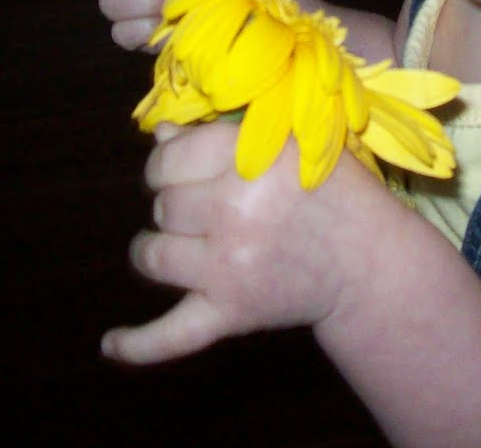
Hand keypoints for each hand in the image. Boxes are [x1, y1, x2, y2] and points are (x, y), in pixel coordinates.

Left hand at [102, 121, 385, 364]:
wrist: (370, 262)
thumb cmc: (330, 192)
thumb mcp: (289, 146)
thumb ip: (223, 136)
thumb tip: (157, 135)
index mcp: (250, 159)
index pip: (170, 157)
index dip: (170, 163)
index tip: (185, 169)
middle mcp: (235, 211)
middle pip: (162, 205)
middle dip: (176, 204)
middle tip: (206, 208)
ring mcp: (229, 267)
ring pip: (152, 255)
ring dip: (156, 250)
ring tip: (173, 247)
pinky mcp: (231, 312)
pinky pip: (169, 334)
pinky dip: (136, 344)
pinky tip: (111, 342)